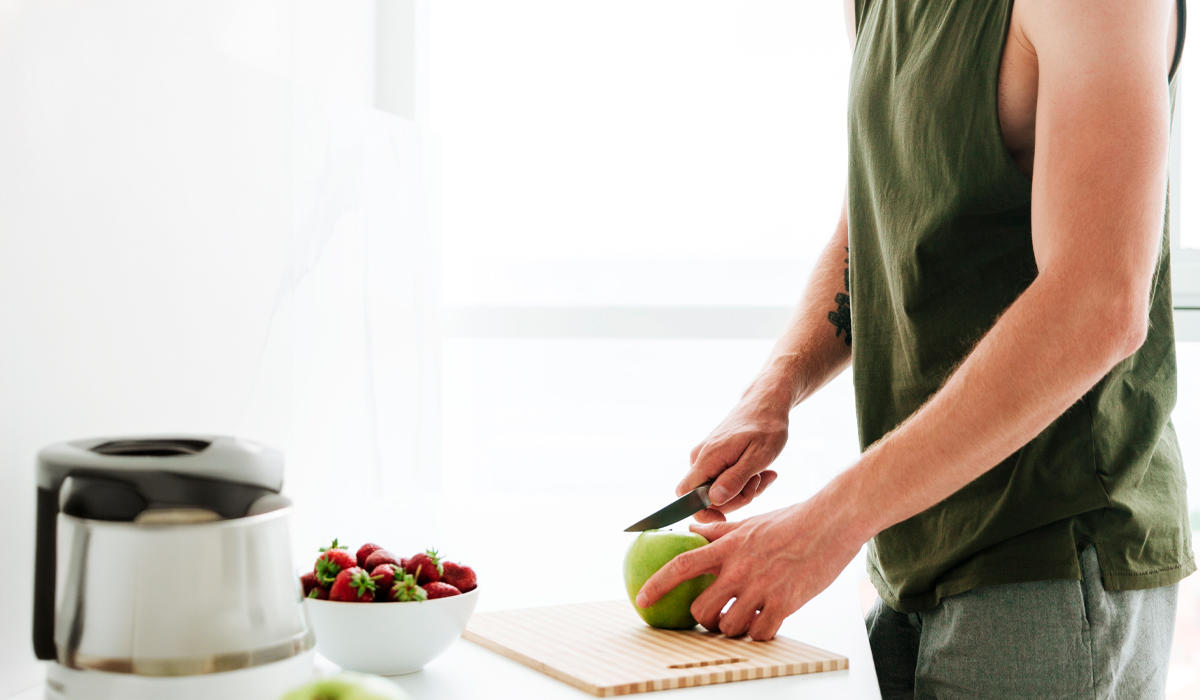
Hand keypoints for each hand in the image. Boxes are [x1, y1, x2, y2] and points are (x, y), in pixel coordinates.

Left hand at [634, 496, 865, 640]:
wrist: (830, 523)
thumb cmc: (793, 520)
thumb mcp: (750, 522)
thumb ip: (720, 531)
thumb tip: (693, 528)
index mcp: (727, 547)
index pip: (681, 566)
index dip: (657, 584)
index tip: (642, 599)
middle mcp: (739, 568)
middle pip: (701, 608)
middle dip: (704, 618)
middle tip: (716, 614)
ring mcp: (760, 587)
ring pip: (728, 626)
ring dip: (733, 628)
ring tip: (746, 618)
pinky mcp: (784, 603)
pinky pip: (760, 633)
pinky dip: (759, 633)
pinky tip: (766, 622)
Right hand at [678, 378, 790, 522]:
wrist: (766, 403)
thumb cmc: (765, 427)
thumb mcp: (758, 457)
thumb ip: (735, 480)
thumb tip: (714, 501)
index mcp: (707, 459)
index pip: (685, 496)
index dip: (701, 512)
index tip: (725, 517)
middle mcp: (700, 459)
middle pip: (706, 498)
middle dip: (735, 499)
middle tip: (759, 482)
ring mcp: (706, 458)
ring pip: (718, 491)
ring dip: (743, 489)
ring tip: (764, 474)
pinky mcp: (714, 458)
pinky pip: (723, 480)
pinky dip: (743, 481)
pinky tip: (761, 472)